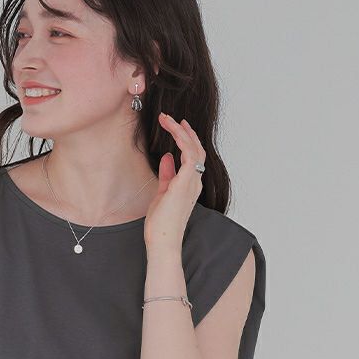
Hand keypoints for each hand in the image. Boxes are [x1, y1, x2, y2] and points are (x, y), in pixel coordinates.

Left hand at [144, 112, 205, 252]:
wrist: (162, 240)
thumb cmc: (161, 223)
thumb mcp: (162, 193)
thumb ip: (167, 174)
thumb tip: (166, 157)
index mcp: (190, 185)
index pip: (193, 157)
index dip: (187, 140)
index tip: (176, 127)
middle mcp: (195, 182)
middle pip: (196, 150)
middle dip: (186, 131)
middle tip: (173, 118)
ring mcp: (192, 182)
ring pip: (194, 148)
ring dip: (181, 131)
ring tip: (168, 119)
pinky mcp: (185, 183)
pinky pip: (189, 154)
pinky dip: (181, 139)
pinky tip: (172, 131)